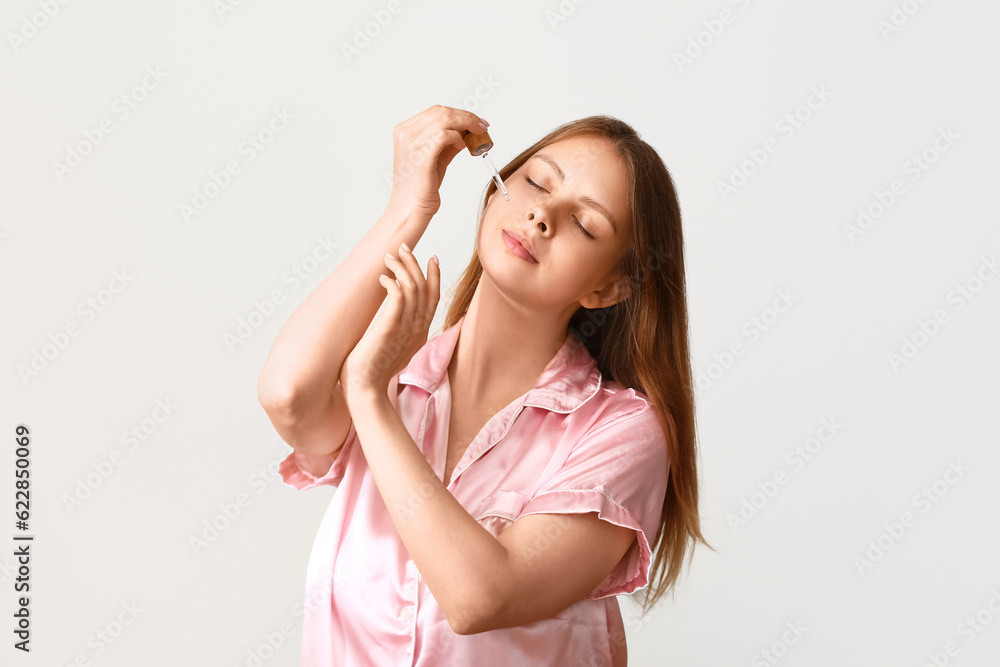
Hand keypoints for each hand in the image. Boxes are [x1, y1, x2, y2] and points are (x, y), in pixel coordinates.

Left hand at [339, 243, 441, 406]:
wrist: (365, 392)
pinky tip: (382, 278)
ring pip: (413, 288)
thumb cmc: (371, 372)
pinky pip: (397, 298)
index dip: (434, 276)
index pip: (434, 298)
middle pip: (425, 288)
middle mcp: (416, 329)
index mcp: (419, 332)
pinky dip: (392, 282)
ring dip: (402, 268)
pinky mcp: (388, 329)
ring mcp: (404, 329)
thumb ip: (397, 330)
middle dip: (415, 263)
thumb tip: (391, 317)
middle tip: (403, 246)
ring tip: (389, 257)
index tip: (431, 257)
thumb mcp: (392, 346)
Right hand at [386, 105, 489, 218]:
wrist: (411, 209)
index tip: (477, 122)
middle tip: (483, 126)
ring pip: (445, 119)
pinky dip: (457, 137)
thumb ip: (449, 142)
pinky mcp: (421, 153)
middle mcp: (405, 132)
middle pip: (441, 111)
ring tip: (478, 135)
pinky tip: (462, 146)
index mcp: (405, 130)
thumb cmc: (422, 187)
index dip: (459, 114)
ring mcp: (411, 142)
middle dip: (467, 117)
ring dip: (467, 124)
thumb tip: (467, 131)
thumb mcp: (437, 157)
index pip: (436, 111)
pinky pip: (444, 134)